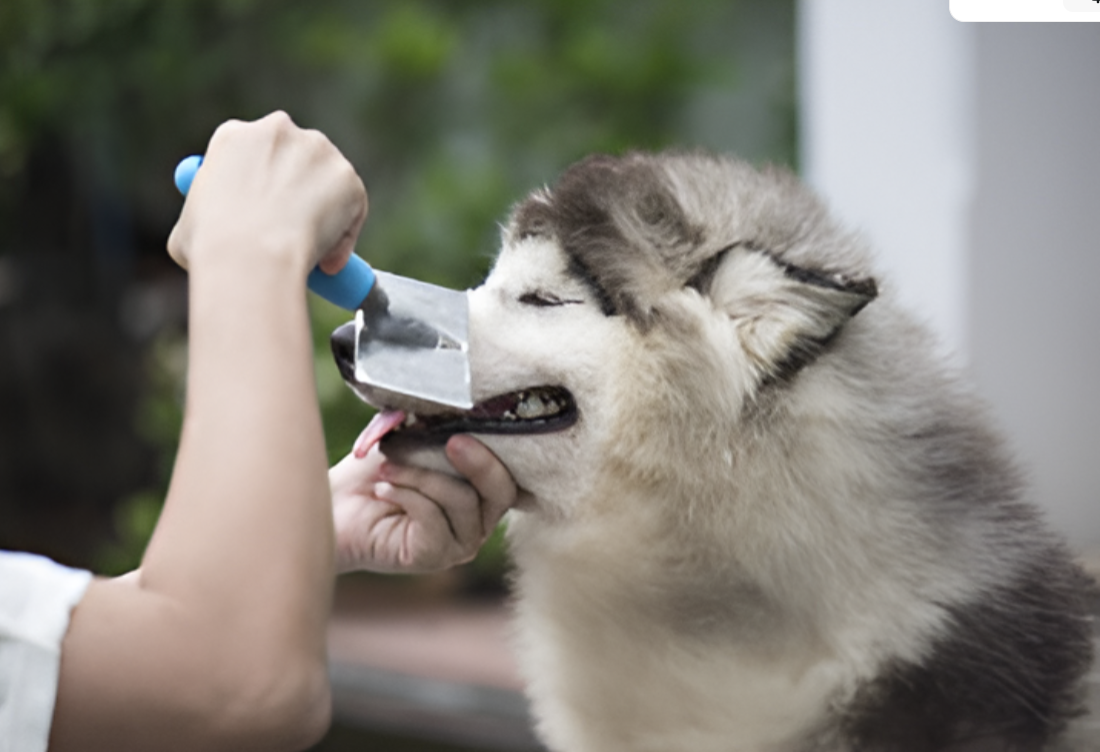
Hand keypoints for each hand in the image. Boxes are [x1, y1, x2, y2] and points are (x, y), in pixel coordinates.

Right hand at [167, 111, 366, 275]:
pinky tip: (326, 259)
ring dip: (324, 212)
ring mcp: (317, 150)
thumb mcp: (189, 225)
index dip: (262, 186)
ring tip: (307, 251)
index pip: (255, 154)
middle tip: (294, 230)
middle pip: (296, 159)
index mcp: (233, 136)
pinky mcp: (347, 176)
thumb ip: (208, 215)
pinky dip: (344, 235)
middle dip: (298, 191)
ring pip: (328, 182)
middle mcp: (278, 130)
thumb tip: (215, 229)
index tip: (266, 212)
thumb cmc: (212, 247)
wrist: (251, 256)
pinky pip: (352, 208)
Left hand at [329, 429, 523, 573]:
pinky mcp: (434, 557)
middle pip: (501, 491)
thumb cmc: (374, 471)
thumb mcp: (411, 439)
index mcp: (481, 491)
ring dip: (422, 476)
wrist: (333, 505)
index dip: (498, 451)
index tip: (471, 428)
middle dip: (480, 463)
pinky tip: (383, 487)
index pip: (510, 473)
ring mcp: (459, 543)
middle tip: (453, 441)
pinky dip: (408, 495)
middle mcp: (478, 520)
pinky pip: (435, 520)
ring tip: (387, 467)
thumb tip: (453, 402)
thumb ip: (436, 426)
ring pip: (462, 501)